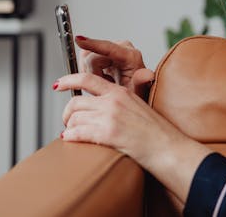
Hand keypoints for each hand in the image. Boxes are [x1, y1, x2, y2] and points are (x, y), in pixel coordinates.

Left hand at [54, 72, 211, 201]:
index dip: (69, 80)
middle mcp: (114, 101)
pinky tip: (71, 139)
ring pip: (75, 117)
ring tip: (71, 133)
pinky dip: (70, 136)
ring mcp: (110, 116)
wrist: (167, 147)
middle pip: (76, 101)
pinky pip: (78, 132)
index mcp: (121, 91)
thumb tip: (100, 104)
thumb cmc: (155, 132)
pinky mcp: (108, 133)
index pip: (88, 79)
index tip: (58, 84)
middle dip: (67, 112)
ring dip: (69, 127)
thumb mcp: (139, 105)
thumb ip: (119, 100)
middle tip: (67, 120)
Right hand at [75, 36, 154, 98]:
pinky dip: (90, 70)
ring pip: (87, 56)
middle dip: (93, 73)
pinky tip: (101, 77)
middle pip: (92, 55)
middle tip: (104, 85)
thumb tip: (147, 75)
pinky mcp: (104, 52)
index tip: (78, 40)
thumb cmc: (136, 95)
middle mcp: (122, 48)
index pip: (107, 47)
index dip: (92, 43)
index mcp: (131, 56)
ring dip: (91, 72)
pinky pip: (87, 58)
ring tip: (105, 81)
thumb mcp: (137, 93)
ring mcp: (112, 49)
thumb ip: (140, 83)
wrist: (132, 97)